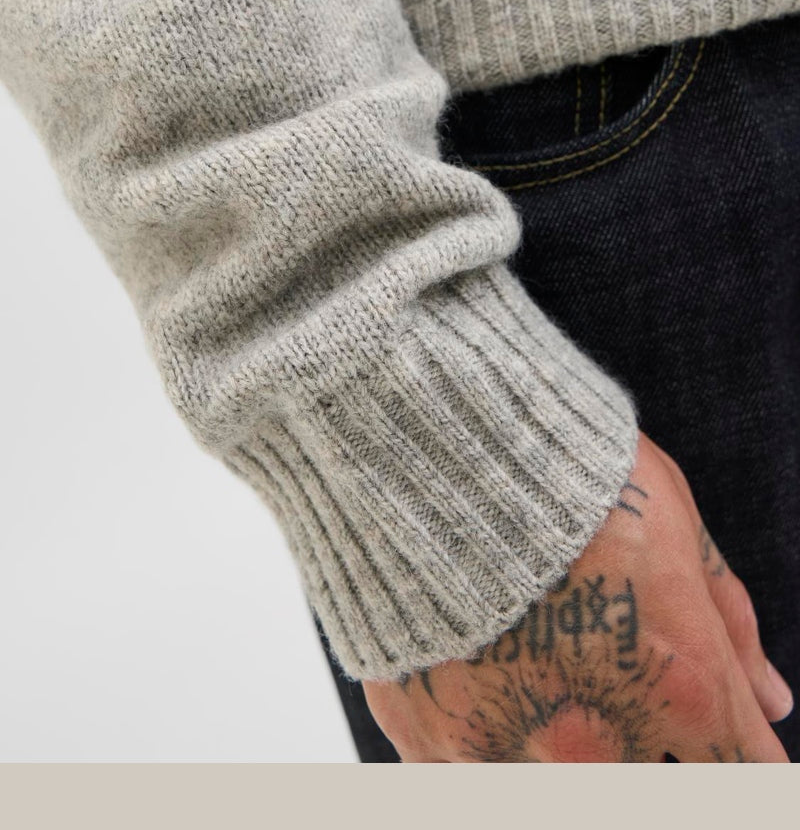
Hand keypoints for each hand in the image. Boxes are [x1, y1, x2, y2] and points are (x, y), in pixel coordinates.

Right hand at [363, 430, 792, 761]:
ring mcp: (503, 745)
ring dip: (562, 733)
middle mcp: (591, 737)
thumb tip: (769, 697)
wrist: (427, 438)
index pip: (743, 773)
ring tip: (533, 649)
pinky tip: (482, 668)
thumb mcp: (672, 517)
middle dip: (641, 730)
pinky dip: (488, 734)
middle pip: (647, 778)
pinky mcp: (426, 735)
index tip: (712, 728)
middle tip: (600, 650)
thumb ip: (726, 620)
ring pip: (560, 779)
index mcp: (676, 684)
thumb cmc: (561, 465)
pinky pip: (473, 774)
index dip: (735, 751)